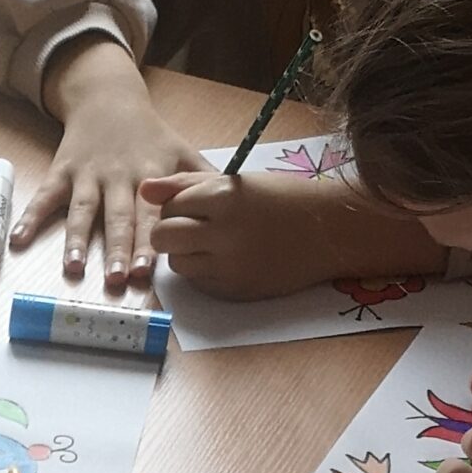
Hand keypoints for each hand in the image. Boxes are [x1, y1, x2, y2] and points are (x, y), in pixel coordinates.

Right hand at [12, 37, 201, 286]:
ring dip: (76, 240)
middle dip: (118, 249)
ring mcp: (88, 174)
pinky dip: (29, 219)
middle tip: (117, 279)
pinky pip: (44, 198)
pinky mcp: (63, 171)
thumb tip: (237, 207)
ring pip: (83, 211)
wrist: (109, 97)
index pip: (153, 214)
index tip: (151, 268)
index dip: (151, 240)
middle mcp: (119, 176)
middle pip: (119, 218)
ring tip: (73, 268)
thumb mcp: (182, 152)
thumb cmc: (150, 136)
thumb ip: (205, 181)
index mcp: (150, 175)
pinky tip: (17, 242)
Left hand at [144, 168, 447, 298]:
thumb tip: (144, 188)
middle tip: (193, 227)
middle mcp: (222, 233)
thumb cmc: (281, 199)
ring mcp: (227, 266)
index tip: (194, 205)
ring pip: (176, 264)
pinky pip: (198, 283)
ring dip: (185, 254)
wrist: (327, 232)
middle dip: (169, 232)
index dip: (175, 205)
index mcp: (223, 197)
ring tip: (212, 243)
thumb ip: (187, 184)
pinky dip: (204, 271)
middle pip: (163, 237)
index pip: (169, 205)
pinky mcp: (232, 290)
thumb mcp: (236, 182)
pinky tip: (227, 259)